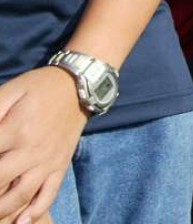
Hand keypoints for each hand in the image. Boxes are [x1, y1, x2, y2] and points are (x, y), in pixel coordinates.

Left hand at [0, 67, 88, 223]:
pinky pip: (49, 194)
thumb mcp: (10, 91)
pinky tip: (20, 223)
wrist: (80, 86)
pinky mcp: (60, 166)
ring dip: (1, 210)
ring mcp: (48, 161)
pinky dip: (35, 211)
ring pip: (20, 195)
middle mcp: (32, 151)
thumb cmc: (39, 88)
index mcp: (16, 130)